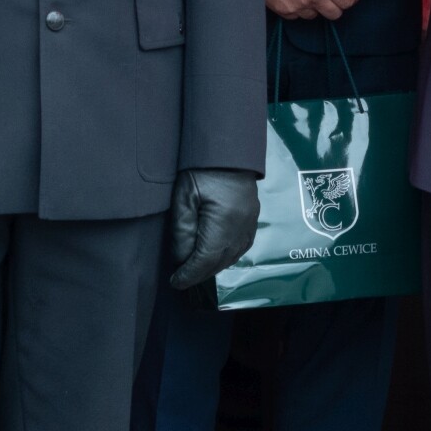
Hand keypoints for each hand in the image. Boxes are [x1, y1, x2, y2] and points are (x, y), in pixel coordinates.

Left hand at [168, 168, 258, 289]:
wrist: (228, 149)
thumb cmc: (201, 170)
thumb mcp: (184, 198)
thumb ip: (182, 231)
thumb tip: (181, 259)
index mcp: (224, 223)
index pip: (205, 260)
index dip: (189, 275)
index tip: (176, 282)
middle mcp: (241, 228)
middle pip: (219, 263)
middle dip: (199, 274)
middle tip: (181, 279)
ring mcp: (251, 224)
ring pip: (232, 257)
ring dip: (212, 267)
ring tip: (194, 270)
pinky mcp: (254, 219)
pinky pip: (242, 247)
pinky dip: (226, 257)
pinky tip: (215, 256)